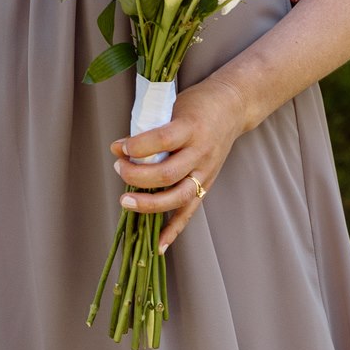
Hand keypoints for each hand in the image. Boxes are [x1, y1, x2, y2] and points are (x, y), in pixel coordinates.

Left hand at [109, 75, 246, 252]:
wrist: (232, 108)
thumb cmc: (198, 104)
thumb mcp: (175, 105)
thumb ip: (153, 126)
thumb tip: (121, 148)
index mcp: (191, 128)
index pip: (163, 141)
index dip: (138, 146)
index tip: (118, 146)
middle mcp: (201, 153)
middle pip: (167, 174)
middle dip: (136, 175)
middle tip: (117, 167)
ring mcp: (205, 172)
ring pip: (177, 197)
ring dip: (148, 204)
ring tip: (125, 200)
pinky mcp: (207, 185)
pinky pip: (189, 212)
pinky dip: (173, 230)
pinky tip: (157, 246)